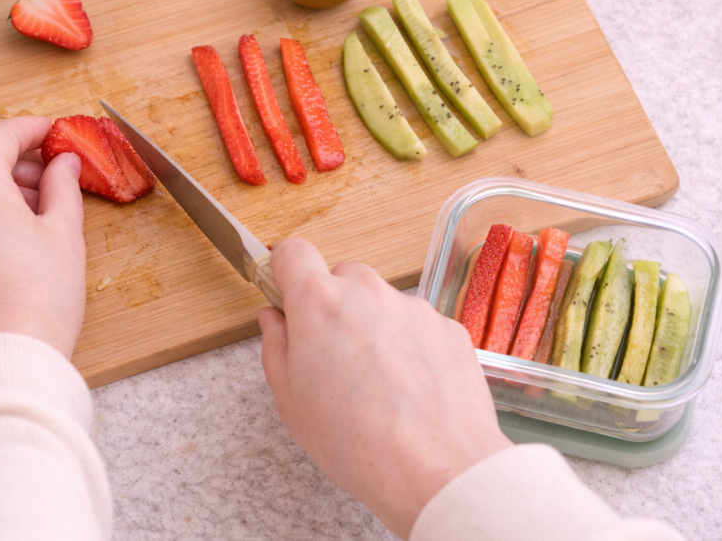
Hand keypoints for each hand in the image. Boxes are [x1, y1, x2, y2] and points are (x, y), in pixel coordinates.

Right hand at [257, 238, 511, 539]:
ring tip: (375, 384)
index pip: (292, 252)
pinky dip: (408, 347)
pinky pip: (416, 325)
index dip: (284, 267)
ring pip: (381, 302)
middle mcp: (368, 292)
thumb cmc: (358, 442)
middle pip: (340, 277)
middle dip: (331, 306)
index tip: (283, 287)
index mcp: (319, 303)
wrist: (436, 469)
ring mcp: (412, 307)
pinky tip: (407, 391)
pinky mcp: (447, 327)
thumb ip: (276, 345)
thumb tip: (275, 319)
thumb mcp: (290, 399)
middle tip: (330, 356)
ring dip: (372, 327)